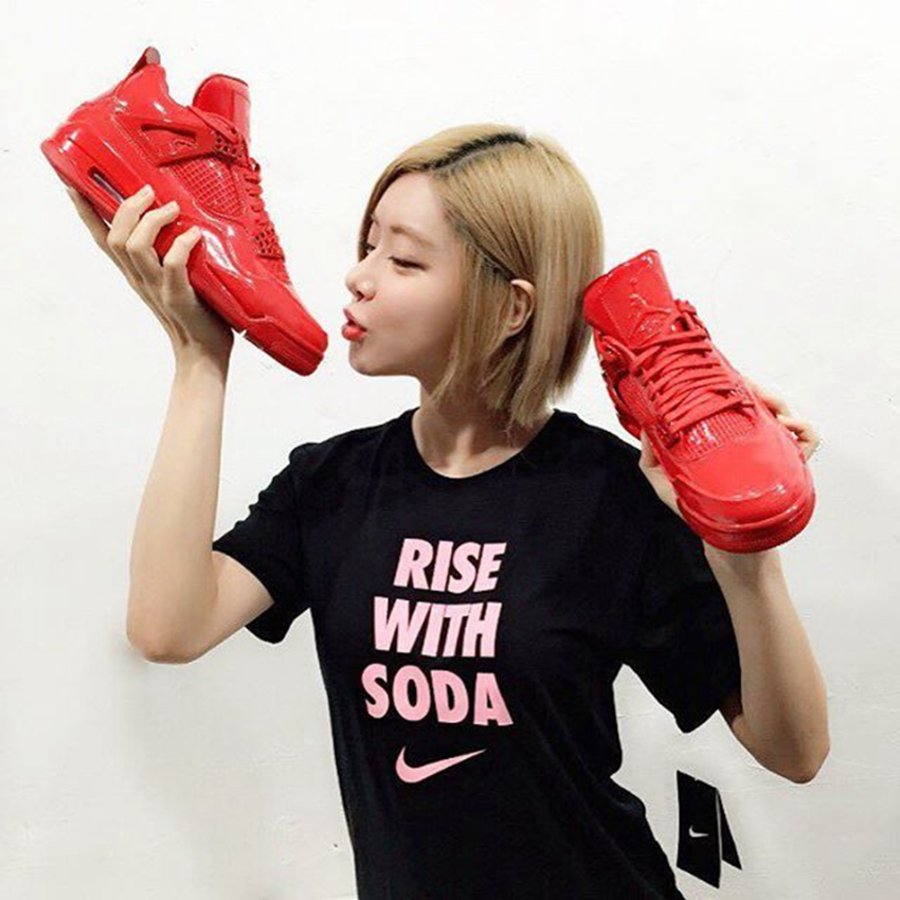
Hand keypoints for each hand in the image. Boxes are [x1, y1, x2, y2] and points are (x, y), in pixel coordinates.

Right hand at [65, 184, 233, 361]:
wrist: (203, 353)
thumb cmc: (194, 315)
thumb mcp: (174, 279)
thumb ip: (169, 254)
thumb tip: (181, 221)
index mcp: (134, 273)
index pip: (101, 238)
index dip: (86, 211)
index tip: (73, 183)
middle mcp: (139, 279)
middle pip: (114, 237)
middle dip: (126, 207)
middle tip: (147, 191)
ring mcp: (156, 288)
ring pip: (133, 247)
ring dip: (151, 221)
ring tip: (171, 208)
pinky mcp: (178, 297)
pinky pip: (172, 265)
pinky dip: (181, 245)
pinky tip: (194, 235)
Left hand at [638, 378, 822, 520]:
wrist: (722, 543)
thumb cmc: (696, 511)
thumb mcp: (665, 483)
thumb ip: (651, 458)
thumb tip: (646, 428)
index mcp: (724, 440)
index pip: (733, 403)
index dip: (732, 386)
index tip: (725, 378)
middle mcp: (748, 443)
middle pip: (762, 403)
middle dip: (757, 389)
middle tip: (748, 386)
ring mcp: (771, 454)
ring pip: (785, 415)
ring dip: (778, 403)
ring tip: (768, 405)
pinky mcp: (789, 468)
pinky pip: (808, 440)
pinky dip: (803, 428)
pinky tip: (785, 427)